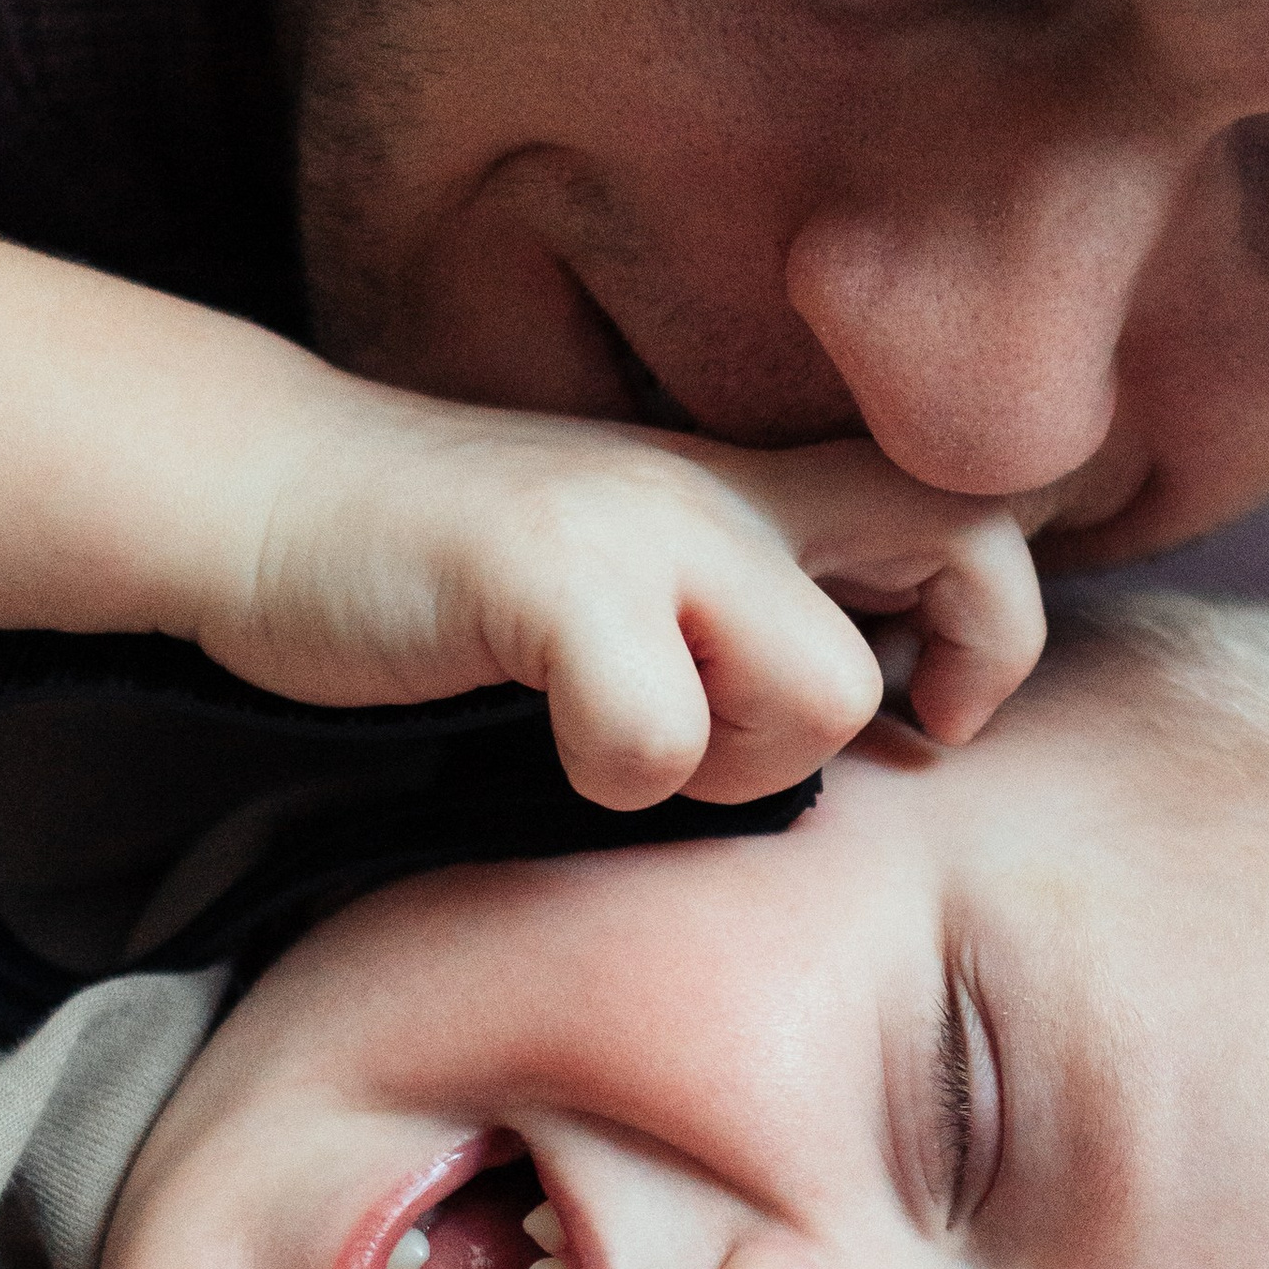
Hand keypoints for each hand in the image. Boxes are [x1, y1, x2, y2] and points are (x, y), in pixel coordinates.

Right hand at [219, 393, 1045, 809]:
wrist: (263, 498)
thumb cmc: (451, 583)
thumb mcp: (631, 581)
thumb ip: (745, 626)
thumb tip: (864, 739)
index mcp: (760, 490)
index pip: (984, 504)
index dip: (1005, 620)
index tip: (936, 715)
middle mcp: (729, 487)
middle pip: (971, 566)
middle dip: (916, 698)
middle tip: (817, 746)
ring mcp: (646, 523)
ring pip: (822, 690)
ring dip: (738, 766)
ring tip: (628, 742)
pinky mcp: (551, 574)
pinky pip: (657, 737)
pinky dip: (608, 781)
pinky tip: (540, 740)